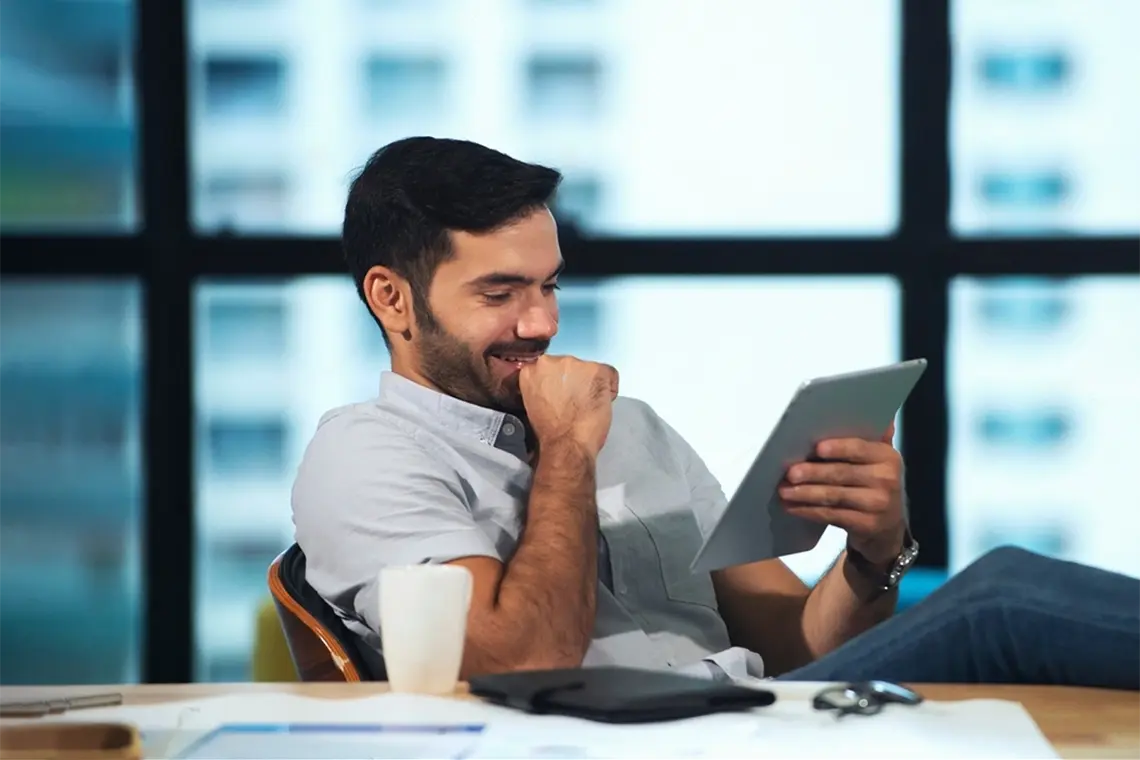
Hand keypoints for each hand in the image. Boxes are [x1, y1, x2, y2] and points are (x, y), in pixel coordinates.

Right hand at [519, 355, 618, 455]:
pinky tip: (601, 403)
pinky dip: (610, 387)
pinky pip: (610, 373)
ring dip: (590, 383)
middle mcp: (550, 361)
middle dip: (573, 380)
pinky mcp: (596, 370)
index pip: (548, 367)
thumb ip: (543, 387)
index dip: (558, 381)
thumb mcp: (535, 403)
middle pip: (568, 365)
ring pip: (588, 368)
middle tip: (575, 401)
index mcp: (531, 370)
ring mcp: (574, 364)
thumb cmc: (551, 431)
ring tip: (587, 404)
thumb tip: (556, 386)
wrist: (567, 443)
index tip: (561, 392)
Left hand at [778, 422, 905, 565]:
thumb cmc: (875, 485)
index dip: (838, 448)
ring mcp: (878, 505)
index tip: (817, 448)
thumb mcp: (879, 461)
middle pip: (842, 473)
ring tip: (783, 490)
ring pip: (833, 496)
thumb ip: (872, 437)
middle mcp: (887, 480)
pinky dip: (808, 511)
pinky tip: (792, 507)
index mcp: (888, 457)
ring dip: (804, 493)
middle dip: (812, 473)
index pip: (860, 449)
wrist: (887, 529)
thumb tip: (870, 410)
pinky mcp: (866, 525)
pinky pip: (831, 515)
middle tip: (789, 472)